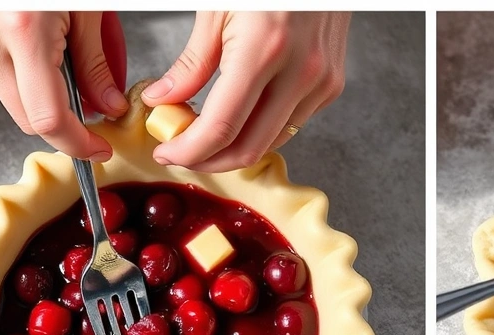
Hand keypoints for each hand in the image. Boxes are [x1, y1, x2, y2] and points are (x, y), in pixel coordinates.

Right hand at [0, 11, 128, 160]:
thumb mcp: (90, 12)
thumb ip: (98, 64)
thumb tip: (108, 109)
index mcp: (24, 32)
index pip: (49, 118)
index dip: (78, 144)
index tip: (99, 149)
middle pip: (30, 119)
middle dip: (67, 124)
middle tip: (96, 111)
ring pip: (13, 104)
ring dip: (44, 100)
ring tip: (64, 65)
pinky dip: (24, 82)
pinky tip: (39, 55)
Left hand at [140, 11, 349, 172]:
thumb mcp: (216, 10)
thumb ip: (191, 64)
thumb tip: (162, 100)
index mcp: (264, 49)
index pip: (222, 126)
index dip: (189, 150)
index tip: (168, 153)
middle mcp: (300, 72)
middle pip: (250, 147)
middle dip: (210, 160)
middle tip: (183, 154)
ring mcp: (321, 82)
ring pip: (272, 141)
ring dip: (236, 147)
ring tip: (206, 133)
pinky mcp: (331, 85)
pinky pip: (292, 123)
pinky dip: (262, 129)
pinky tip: (240, 116)